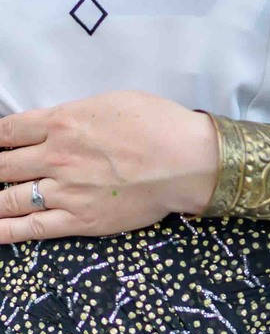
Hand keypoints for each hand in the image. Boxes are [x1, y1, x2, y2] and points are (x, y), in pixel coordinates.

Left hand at [0, 93, 218, 244]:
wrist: (187, 160)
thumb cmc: (157, 124)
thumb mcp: (109, 102)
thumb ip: (74, 114)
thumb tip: (54, 124)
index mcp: (62, 123)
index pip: (7, 130)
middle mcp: (55, 157)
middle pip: (1, 164)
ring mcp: (64, 191)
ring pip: (8, 198)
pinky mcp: (78, 220)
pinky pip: (30, 228)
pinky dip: (4, 230)